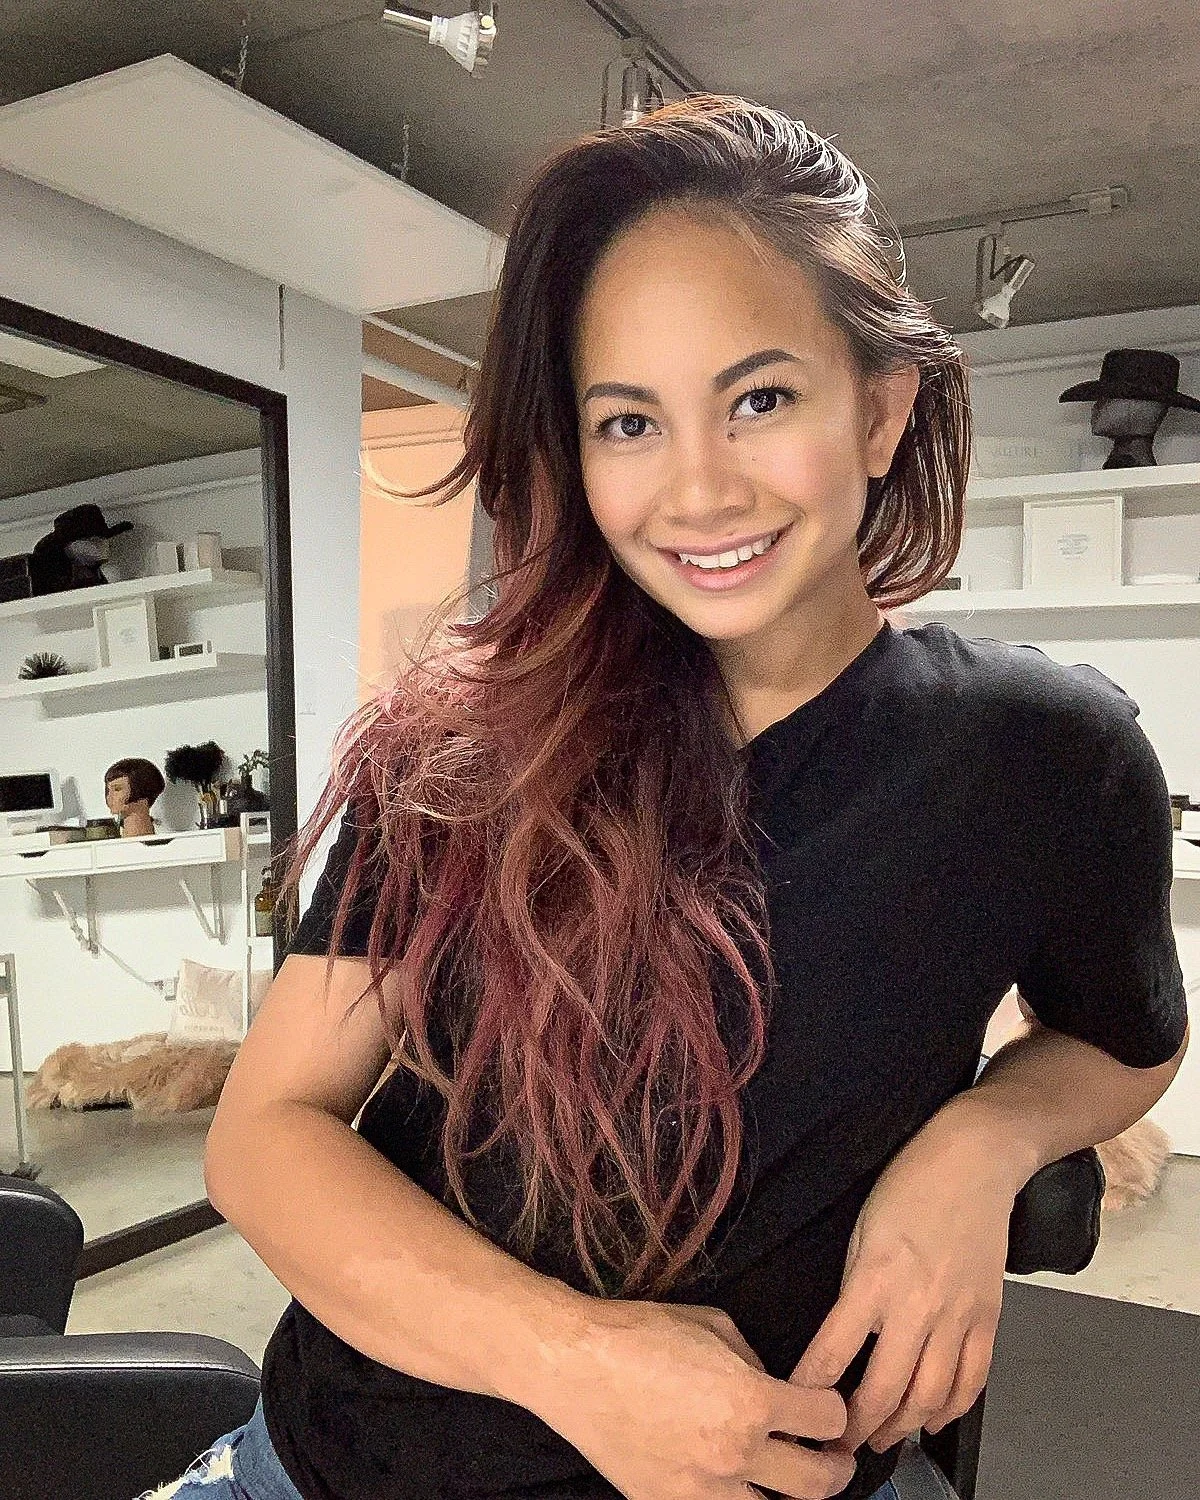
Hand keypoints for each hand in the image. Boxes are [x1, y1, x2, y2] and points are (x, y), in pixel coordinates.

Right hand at [535, 1298, 856, 1499]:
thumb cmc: (641, 1334)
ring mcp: (702, 1491)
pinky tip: (738, 1488)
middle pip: (817, 1484)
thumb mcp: (714, 1324)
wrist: (575, 1366)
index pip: (826, 1420)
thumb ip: (755, 1361)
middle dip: (835, 1468)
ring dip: (790, 1497)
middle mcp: (735, 1455)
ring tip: (789, 1481)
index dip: (834, 1410)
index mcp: (751, 1401)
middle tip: (833, 1458)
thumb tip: (774, 1386)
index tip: (827, 1408)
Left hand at [789, 1111, 1019, 1455]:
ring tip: (880, 1438)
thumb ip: (851, 1287)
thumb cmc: (912, 1183)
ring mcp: (958, 1316)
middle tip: (837, 1445)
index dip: (810, 1392)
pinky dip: (952, 1409)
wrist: (974, 1160)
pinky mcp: (988, 1318)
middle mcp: (917, 1306)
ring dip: (901, 1427)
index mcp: (874, 1278)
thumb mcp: (860, 1230)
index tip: (796, 1411)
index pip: (832, 1352)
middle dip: (856, 1429)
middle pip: (883, 1390)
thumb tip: (842, 1337)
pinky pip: (972, 1380)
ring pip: (928, 1397)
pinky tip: (932, 1418)